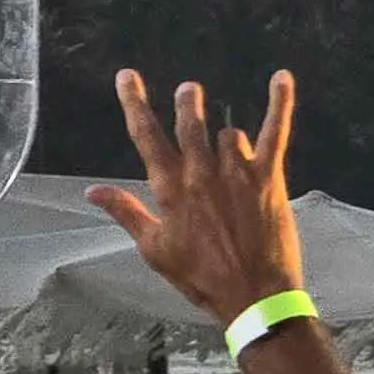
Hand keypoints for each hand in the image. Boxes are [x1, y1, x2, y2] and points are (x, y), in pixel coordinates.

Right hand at [91, 70, 306, 321]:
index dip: (134, 104)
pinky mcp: (268, 177)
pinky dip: (279, 103)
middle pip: (189, 123)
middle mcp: (200, 173)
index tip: (127, 77)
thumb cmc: (201, 278)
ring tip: (231, 168)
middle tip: (189, 90)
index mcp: (170, 190)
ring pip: (228, 135)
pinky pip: (274, 131)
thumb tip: (91, 191)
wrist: (252, 295)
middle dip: (188, 103)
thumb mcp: (155, 250)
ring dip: (227, 142)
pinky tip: (281, 78)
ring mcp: (236, 172)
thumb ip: (126, 212)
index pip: (146, 137)